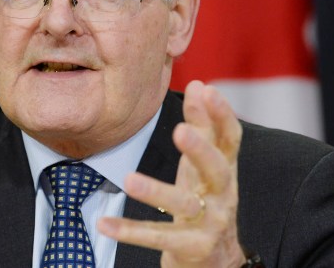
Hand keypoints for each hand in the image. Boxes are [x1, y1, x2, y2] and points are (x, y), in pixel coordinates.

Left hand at [98, 81, 245, 266]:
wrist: (215, 259)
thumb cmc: (205, 199)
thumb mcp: (203, 164)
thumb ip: (201, 126)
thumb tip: (198, 84)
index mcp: (225, 169)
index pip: (230, 138)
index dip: (222, 114)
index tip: (207, 89)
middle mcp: (223, 195)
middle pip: (218, 170)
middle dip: (200, 150)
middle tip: (179, 131)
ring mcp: (210, 223)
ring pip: (185, 206)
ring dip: (156, 191)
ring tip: (128, 179)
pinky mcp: (192, 248)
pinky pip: (158, 237)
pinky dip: (129, 231)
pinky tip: (103, 224)